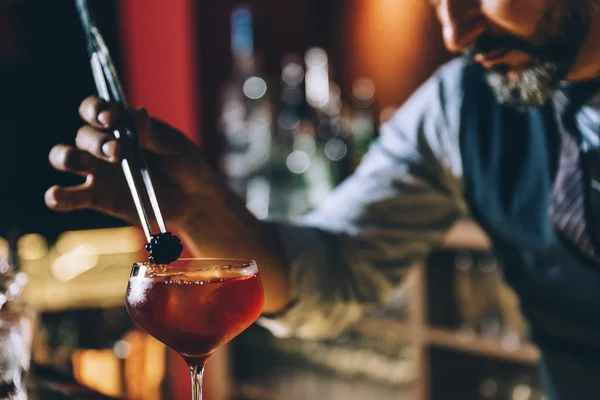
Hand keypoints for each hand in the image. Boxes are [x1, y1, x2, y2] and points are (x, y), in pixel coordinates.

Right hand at [47, 96, 291, 312]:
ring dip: (70, 157)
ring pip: (65, 157)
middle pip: (84, 134)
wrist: (195, 199)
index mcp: (122, 125)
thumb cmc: (186, 165)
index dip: (97, 110)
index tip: (111, 119)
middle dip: (97, 141)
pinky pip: (71, 196)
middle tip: (117, 152)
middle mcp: (103, 144)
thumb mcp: (176, 147)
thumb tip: (138, 112)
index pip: (96, 109)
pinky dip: (59, 196)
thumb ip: (154, 134)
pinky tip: (56, 196)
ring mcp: (98, 171)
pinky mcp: (97, 197)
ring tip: (88, 165)